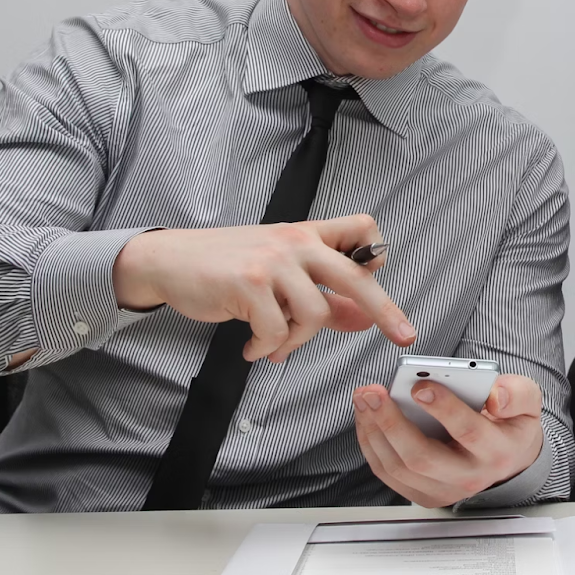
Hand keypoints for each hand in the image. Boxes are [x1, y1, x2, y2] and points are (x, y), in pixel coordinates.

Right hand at [111, 214, 415, 362]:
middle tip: (404, 335)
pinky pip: (277, 331)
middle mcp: (295, 242)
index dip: (375, 252)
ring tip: (275, 344)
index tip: (379, 274)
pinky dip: (268, 347)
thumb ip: (324, 296)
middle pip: (355, 275)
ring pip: (314, 314)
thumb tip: (364, 319)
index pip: (360, 227)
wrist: (170, 260)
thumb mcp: (279, 274)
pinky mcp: (248, 284)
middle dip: (384, 310)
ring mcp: (272, 261)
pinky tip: (254, 347)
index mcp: (307, 234)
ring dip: (296, 341)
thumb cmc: (227, 266)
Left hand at [353, 373, 544, 507]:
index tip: (420, 386)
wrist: (508, 456)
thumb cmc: (511, 422)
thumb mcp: (527, 401)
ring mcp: (444, 491)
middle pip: (422, 457)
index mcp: (497, 451)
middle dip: (392, 422)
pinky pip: (389, 473)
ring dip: (374, 431)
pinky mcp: (424, 495)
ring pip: (399, 467)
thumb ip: (517, 394)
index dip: (443, 409)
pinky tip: (366, 417)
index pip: (468, 432)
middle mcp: (470, 478)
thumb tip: (494, 396)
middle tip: (373, 391)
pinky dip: (371, 444)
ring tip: (364, 398)